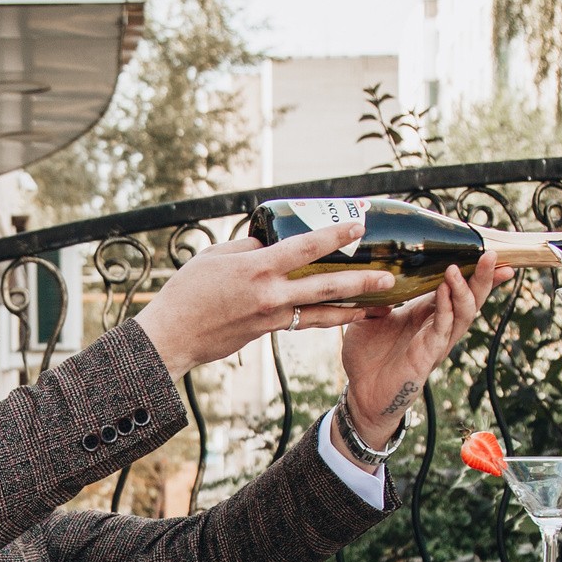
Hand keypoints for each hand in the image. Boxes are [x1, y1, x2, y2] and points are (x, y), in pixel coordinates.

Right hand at [133, 226, 394, 377]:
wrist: (172, 336)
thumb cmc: (187, 291)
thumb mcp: (215, 256)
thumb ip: (249, 248)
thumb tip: (271, 243)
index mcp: (258, 267)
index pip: (306, 246)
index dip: (335, 234)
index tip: (359, 225)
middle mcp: (270, 293)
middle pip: (326, 285)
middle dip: (361, 281)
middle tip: (389, 277)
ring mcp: (271, 316)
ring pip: (321, 311)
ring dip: (355, 308)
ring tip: (382, 306)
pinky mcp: (267, 331)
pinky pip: (303, 321)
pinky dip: (325, 317)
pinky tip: (344, 316)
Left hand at [339, 255, 509, 448]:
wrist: (360, 393)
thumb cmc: (367, 356)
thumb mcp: (369, 317)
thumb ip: (377, 295)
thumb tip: (381, 271)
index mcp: (426, 313)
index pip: (456, 288)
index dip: (474, 272)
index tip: (489, 252)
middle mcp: (438, 326)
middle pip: (471, 299)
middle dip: (483, 278)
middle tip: (491, 255)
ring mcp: (436, 342)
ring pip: (464, 314)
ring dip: (464, 291)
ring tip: (458, 269)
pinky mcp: (427, 356)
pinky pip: (443, 330)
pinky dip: (446, 309)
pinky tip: (445, 292)